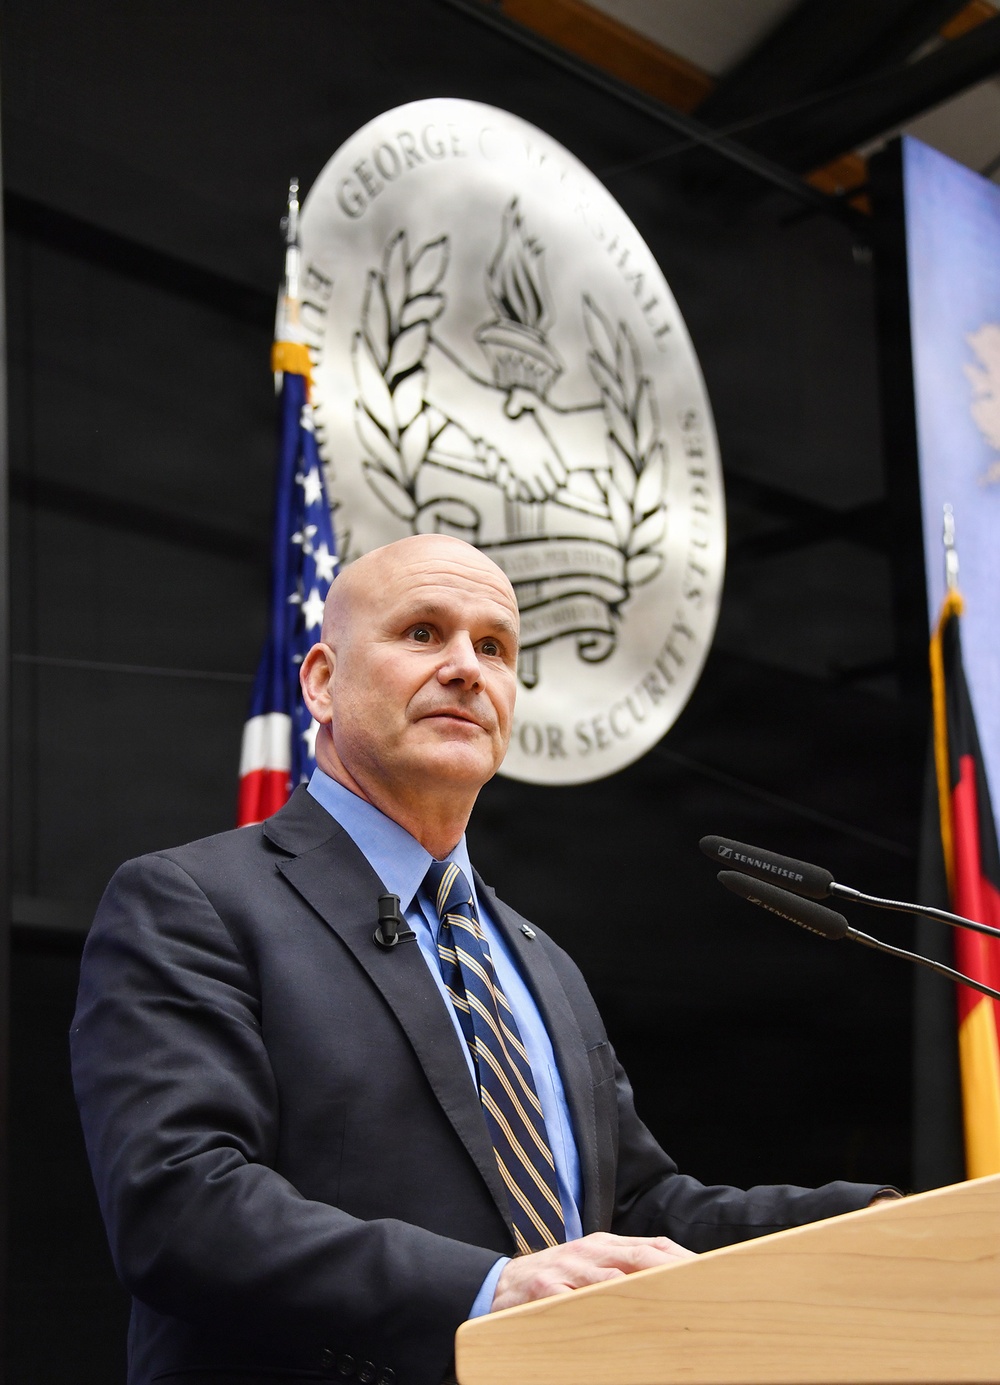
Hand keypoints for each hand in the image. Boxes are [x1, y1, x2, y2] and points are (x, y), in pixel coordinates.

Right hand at [491, 1231, 695, 1311]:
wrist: (498, 1284)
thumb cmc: (553, 1279)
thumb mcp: (588, 1268)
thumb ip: (621, 1269)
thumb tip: (667, 1281)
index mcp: (603, 1246)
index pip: (650, 1246)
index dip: (679, 1257)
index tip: (709, 1270)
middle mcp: (588, 1253)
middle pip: (637, 1257)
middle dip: (669, 1268)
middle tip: (699, 1283)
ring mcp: (566, 1270)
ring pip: (609, 1278)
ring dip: (639, 1288)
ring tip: (668, 1299)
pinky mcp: (544, 1290)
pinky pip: (572, 1301)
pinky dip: (592, 1307)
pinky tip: (612, 1318)